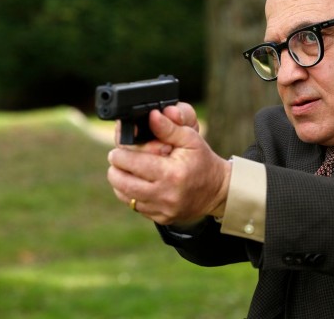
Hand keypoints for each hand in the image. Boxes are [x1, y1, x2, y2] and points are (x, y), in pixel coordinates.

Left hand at [107, 104, 230, 225]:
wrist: (218, 190)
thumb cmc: (203, 161)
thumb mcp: (190, 139)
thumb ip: (169, 128)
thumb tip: (152, 116)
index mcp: (171, 173)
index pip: (131, 163)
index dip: (119, 154)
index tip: (117, 149)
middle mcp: (165, 194)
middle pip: (122, 182)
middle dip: (115, 168)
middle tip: (117, 159)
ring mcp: (163, 209)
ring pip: (125, 196)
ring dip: (120, 182)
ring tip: (125, 171)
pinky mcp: (162, 218)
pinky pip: (136, 207)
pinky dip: (132, 194)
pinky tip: (138, 183)